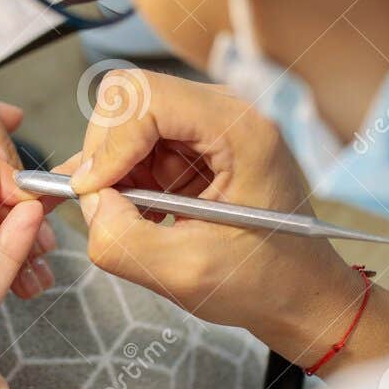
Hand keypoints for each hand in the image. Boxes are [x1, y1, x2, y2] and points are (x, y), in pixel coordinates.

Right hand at [69, 68, 364, 366]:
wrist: (300, 291)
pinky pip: (138, 141)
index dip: (109, 144)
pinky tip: (136, 213)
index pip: (147, 97)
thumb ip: (122, 240)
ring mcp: (212, 123)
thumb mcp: (186, 274)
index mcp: (242, 131)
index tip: (96, 194)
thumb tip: (88, 202)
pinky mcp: (197, 141)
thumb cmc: (263, 282)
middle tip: (109, 206)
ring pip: (127, 120)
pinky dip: (123, 175)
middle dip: (106, 152)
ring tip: (136, 218)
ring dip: (115, 169)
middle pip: (130, 96)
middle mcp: (228, 112)